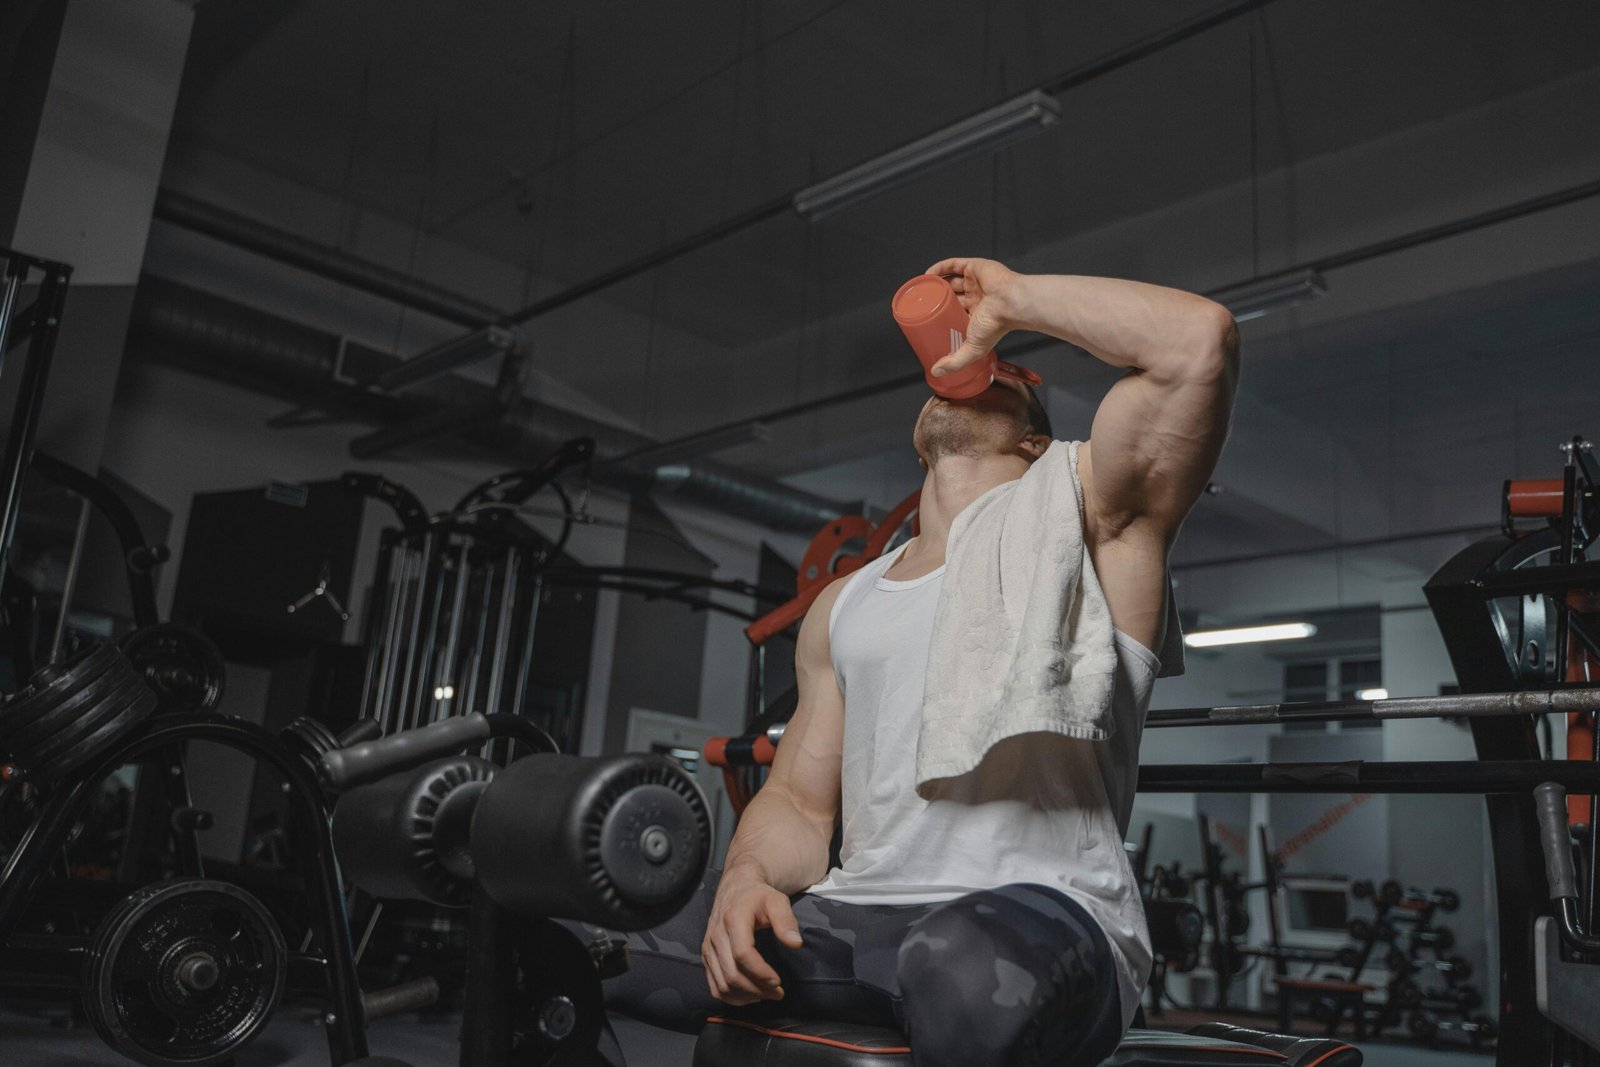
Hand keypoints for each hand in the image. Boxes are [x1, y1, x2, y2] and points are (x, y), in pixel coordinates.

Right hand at [702, 875, 803, 1005]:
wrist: (736, 888)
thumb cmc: (758, 896)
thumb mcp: (777, 901)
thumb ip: (786, 921)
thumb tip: (796, 944)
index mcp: (733, 919)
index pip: (743, 954)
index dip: (760, 972)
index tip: (778, 981)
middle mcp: (716, 935)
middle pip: (732, 974)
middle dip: (757, 989)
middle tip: (778, 993)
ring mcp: (708, 948)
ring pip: (722, 985)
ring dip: (746, 996)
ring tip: (766, 994)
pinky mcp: (706, 957)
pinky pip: (715, 986)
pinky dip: (732, 997)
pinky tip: (750, 995)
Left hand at [924, 257, 1021, 378]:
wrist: (1010, 303)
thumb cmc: (997, 324)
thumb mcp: (973, 348)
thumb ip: (956, 362)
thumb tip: (937, 371)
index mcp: (978, 314)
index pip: (955, 313)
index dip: (941, 315)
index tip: (925, 319)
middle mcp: (977, 296)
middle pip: (951, 295)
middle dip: (936, 298)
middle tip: (921, 304)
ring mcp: (975, 281)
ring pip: (951, 280)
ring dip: (936, 283)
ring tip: (922, 288)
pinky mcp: (975, 267)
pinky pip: (953, 264)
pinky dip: (939, 268)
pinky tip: (927, 273)